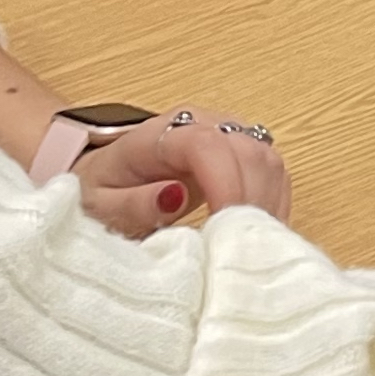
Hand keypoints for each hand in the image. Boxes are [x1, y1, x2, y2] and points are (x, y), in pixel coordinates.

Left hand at [72, 106, 291, 238]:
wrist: (106, 177)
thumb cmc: (102, 193)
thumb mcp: (100, 206)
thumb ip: (134, 204)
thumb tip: (173, 197)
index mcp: (161, 133)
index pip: (207, 145)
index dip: (225, 185)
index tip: (225, 231)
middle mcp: (202, 124)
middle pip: (248, 151)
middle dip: (250, 204)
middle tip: (237, 252)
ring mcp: (228, 135)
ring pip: (268, 162)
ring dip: (266, 207)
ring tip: (247, 249)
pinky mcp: (244, 154)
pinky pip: (274, 175)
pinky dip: (272, 207)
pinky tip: (257, 238)